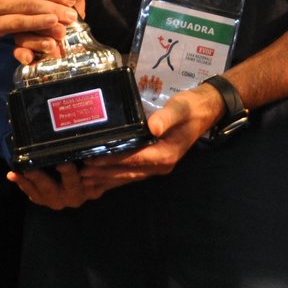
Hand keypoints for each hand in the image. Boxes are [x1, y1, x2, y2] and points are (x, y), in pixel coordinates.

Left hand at [7, 162, 102, 209]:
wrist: (90, 183)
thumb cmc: (96, 169)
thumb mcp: (101, 167)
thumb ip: (101, 161)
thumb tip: (99, 147)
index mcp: (85, 191)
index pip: (75, 181)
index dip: (67, 172)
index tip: (61, 163)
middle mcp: (70, 198)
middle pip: (53, 190)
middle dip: (40, 179)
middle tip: (29, 168)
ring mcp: (55, 201)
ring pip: (39, 193)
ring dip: (26, 182)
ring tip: (15, 172)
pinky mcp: (44, 200)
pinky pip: (32, 193)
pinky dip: (22, 184)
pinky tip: (13, 175)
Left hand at [76, 84, 222, 194]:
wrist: (205, 110)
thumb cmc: (191, 107)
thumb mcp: (179, 109)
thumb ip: (166, 118)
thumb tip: (153, 127)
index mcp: (165, 154)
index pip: (133, 160)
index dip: (111, 161)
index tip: (92, 161)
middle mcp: (161, 164)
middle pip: (128, 172)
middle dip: (104, 174)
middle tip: (81, 174)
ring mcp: (159, 165)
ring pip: (129, 175)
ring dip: (108, 178)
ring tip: (86, 179)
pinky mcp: (156, 161)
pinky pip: (134, 172)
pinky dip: (117, 176)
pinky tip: (103, 178)